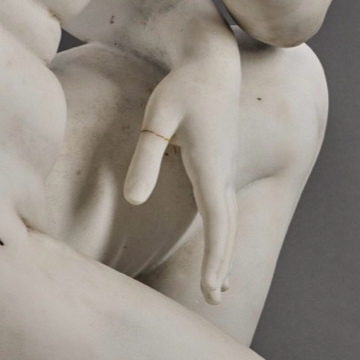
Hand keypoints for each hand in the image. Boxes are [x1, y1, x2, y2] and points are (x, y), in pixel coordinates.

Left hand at [124, 40, 241, 304]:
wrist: (212, 60)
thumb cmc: (182, 86)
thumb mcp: (157, 117)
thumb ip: (145, 157)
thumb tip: (133, 200)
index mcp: (212, 166)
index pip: (216, 223)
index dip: (216, 260)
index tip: (212, 291)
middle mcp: (223, 171)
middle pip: (225, 226)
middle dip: (221, 263)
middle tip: (214, 299)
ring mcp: (225, 166)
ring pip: (226, 216)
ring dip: (223, 249)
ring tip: (219, 285)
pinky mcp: (219, 160)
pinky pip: (222, 204)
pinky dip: (221, 229)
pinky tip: (215, 238)